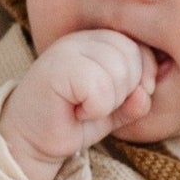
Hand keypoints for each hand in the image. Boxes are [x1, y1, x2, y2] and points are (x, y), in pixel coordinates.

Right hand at [0, 29, 156, 179]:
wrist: (31, 139)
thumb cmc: (72, 121)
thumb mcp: (113, 111)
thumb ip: (135, 101)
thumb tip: (147, 91)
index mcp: (98, 42)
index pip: (140, 48)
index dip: (143, 76)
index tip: (128, 99)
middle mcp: (83, 39)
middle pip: (131, 56)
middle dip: (125, 91)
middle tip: (98, 106)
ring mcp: (68, 49)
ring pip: (117, 70)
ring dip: (107, 102)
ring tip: (85, 108)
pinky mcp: (57, 67)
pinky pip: (98, 86)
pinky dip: (94, 108)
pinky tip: (76, 111)